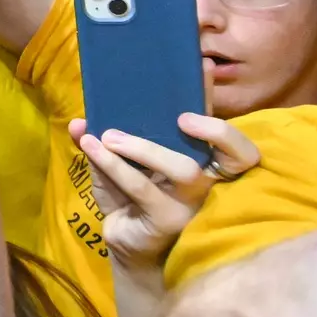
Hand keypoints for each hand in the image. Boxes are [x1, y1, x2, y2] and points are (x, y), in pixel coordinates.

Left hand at [69, 113, 259, 271]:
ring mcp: (192, 204)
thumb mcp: (114, 166)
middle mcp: (208, 182)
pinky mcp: (169, 220)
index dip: (225, 107)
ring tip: (109, 136)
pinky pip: (143, 188)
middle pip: (235, 156)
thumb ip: (99, 141)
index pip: (230, 137)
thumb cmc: (129, 200)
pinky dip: (114, 166)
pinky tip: (92, 148)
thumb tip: (80, 121)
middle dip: (215, 129)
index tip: (206, 70)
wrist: (127, 246)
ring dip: (143, 148)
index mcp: (202, 161)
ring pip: (184, 170)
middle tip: (181, 116)